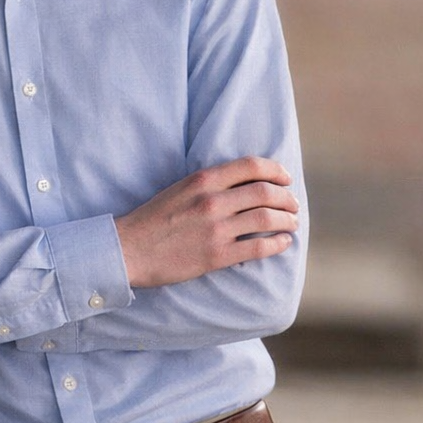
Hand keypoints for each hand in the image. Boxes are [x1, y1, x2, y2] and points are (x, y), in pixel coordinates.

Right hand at [114, 157, 298, 288]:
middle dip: (286, 198)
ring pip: (267, 218)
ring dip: (287, 220)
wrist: (129, 249)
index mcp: (202, 180)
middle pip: (265, 192)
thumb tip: (244, 184)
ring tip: (292, 223)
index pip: (251, 166)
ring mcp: (216, 229)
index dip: (275, 170)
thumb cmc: (153, 219)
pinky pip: (258, 247)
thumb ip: (210, 184)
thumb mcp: (180, 189)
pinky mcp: (216, 255)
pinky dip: (278, 243)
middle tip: (292, 204)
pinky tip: (283, 243)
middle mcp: (212, 201)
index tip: (285, 178)